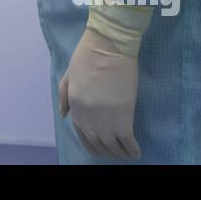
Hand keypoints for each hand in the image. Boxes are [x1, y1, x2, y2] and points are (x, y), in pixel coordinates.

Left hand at [58, 25, 140, 159]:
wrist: (108, 45)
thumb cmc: (89, 54)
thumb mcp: (69, 74)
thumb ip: (64, 95)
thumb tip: (64, 116)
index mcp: (75, 105)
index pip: (82, 133)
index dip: (91, 143)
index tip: (99, 147)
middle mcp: (87, 117)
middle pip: (97, 142)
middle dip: (106, 150)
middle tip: (115, 152)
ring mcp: (105, 119)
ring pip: (112, 145)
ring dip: (119, 153)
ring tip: (126, 154)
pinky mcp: (123, 117)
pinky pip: (127, 141)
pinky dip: (132, 150)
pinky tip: (136, 152)